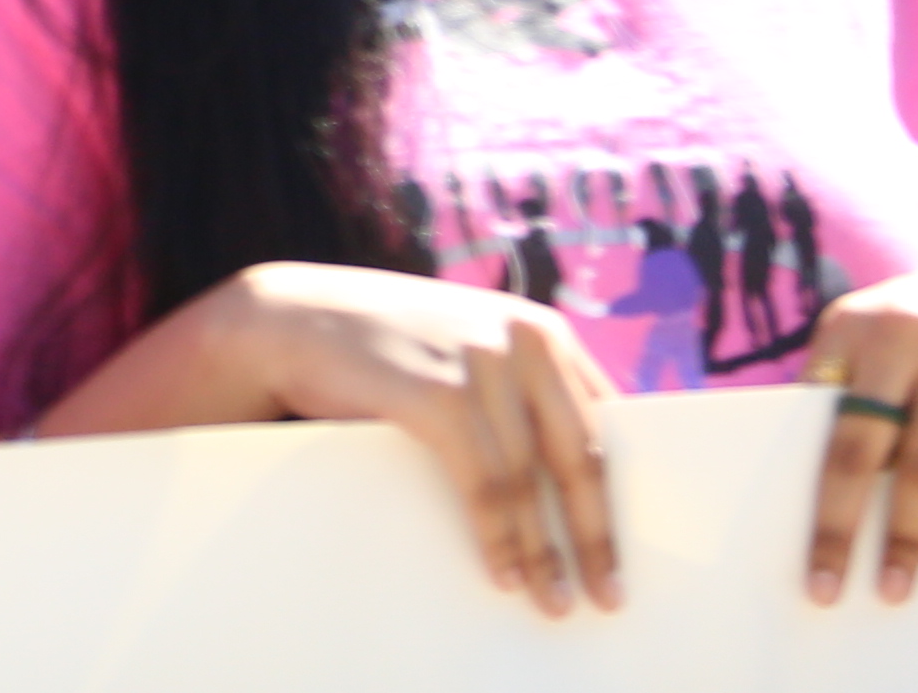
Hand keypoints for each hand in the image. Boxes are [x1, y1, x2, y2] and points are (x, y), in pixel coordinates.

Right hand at [208, 262, 620, 613]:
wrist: (289, 318)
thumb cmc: (384, 347)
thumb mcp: (466, 348)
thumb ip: (519, 389)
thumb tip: (574, 480)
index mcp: (542, 330)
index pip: (603, 426)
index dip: (617, 495)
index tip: (628, 551)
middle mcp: (522, 338)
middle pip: (579, 457)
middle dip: (595, 537)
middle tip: (608, 597)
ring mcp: (478, 362)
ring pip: (528, 480)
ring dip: (543, 551)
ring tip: (552, 599)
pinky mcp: (436, 392)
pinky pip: (482, 484)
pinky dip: (497, 536)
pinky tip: (503, 572)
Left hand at [798, 240, 917, 606]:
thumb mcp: (879, 335)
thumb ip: (847, 388)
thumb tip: (807, 482)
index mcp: (847, 325)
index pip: (812, 419)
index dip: (801, 485)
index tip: (789, 544)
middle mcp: (898, 331)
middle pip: (858, 446)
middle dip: (840, 524)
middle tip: (828, 587)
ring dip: (908, 533)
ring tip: (895, 581)